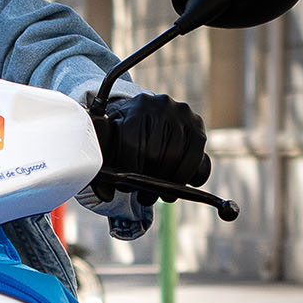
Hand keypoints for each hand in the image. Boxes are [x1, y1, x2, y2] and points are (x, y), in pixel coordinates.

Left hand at [92, 93, 210, 206]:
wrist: (151, 112)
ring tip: (161, 195)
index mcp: (135, 107)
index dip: (129, 169)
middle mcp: (160, 105)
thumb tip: (105, 195)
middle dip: (148, 180)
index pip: (132, 142)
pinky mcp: (198, 125)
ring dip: (168, 182)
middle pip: (154, 151)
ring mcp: (182, 114)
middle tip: (144, 197)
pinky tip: (178, 186)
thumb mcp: (113, 139)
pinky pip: (195, 156)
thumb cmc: (127, 131)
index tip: (127, 186)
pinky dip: (186, 175)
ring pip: (174, 155)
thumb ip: (105, 163)